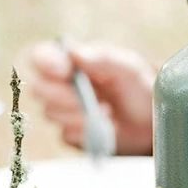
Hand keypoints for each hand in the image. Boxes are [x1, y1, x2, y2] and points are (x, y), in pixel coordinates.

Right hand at [29, 40, 154, 154]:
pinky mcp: (69, 132)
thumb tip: (75, 52)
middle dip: (61, 96)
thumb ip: (102, 58)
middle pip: (38, 89)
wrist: (149, 120)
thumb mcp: (127, 67)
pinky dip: (86, 131)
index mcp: (70, 61)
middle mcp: (60, 84)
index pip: (40, 57)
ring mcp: (62, 110)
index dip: (45, 63)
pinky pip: (65, 134)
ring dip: (78, 115)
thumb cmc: (136, 86)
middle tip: (86, 100)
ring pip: (50, 114)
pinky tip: (104, 126)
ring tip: (107, 112)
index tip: (63, 71)